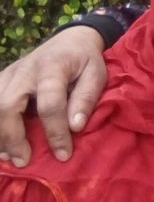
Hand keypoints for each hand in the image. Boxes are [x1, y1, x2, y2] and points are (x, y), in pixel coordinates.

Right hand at [0, 27, 107, 166]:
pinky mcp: (3, 79)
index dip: (55, 132)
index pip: (49, 104)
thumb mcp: (96, 75)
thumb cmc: (85, 60)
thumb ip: (86, 98)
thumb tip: (75, 127)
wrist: (70, 40)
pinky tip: (2, 143)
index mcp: (52, 67)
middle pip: (7, 105)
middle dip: (13, 137)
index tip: (63, 154)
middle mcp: (25, 71)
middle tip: (24, 161)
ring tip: (9, 157)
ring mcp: (9, 74)